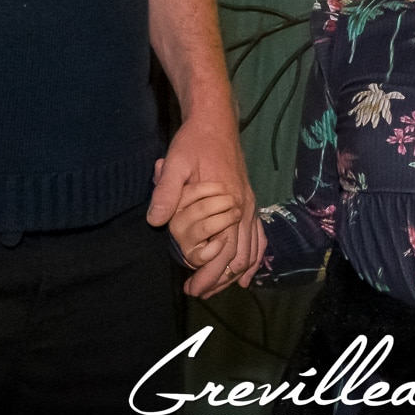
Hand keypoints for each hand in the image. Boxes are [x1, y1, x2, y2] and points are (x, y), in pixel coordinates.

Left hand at [148, 118, 261, 297]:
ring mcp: (249, 204)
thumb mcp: (175, 162)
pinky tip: (246, 274)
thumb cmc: (194, 142)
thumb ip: (166, 191)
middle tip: (199, 293)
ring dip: (235, 272)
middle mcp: (244, 207)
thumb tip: (155, 222)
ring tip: (217, 288)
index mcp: (228, 201)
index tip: (193, 288)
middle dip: (220, 279)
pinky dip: (254, 257)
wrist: (215, 121)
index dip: (209, 274)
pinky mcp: (249, 200)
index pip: (223, 250)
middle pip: (239, 255)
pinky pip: (258, 236)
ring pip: (250, 249)